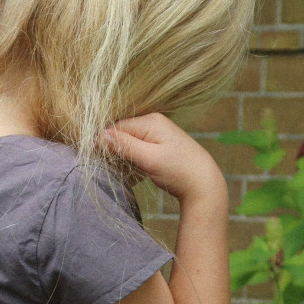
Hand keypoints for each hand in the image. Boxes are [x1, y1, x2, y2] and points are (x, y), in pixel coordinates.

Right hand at [100, 112, 225, 202]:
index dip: (105, 142)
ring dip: (124, 157)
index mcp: (150, 120)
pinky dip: (133, 160)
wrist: (203, 183)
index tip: (100, 160)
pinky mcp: (158, 144)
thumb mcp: (149, 158)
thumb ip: (124, 145)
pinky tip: (137, 172)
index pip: (116, 126)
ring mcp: (156, 132)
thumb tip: (99, 135)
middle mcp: (153, 121)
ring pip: (128, 142)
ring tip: (130, 172)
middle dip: (115, 150)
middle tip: (116, 168)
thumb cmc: (178, 170)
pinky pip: (137, 148)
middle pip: (122, 133)